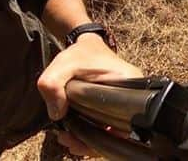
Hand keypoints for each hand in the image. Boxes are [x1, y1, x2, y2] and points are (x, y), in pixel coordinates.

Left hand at [37, 34, 142, 156]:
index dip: (103, 134)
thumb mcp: (63, 63)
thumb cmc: (80, 53)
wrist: (85, 45)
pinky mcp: (116, 108)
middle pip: (120, 130)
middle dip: (94, 142)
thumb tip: (57, 114)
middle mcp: (134, 95)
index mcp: (131, 82)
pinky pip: (107, 127)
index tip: (80, 136)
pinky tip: (73, 136)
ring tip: (68, 140)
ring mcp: (126, 103)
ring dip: (91, 140)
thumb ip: (53, 83)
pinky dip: (91, 134)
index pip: (124, 119)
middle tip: (69, 141)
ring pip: (113, 132)